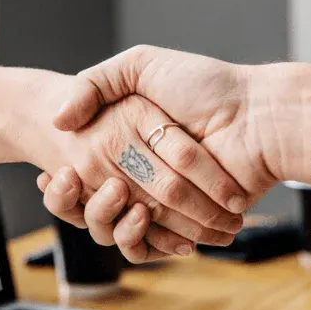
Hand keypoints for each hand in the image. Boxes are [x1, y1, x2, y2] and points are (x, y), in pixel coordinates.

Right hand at [0, 67, 246, 261]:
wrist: (257, 116)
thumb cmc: (205, 86)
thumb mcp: (141, 65)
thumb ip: (96, 82)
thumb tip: (58, 118)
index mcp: (128, 142)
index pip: (83, 170)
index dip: (62, 179)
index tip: (52, 172)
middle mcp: (142, 174)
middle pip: (93, 202)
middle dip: (75, 198)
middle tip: (67, 179)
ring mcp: (162, 203)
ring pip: (114, 228)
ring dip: (101, 217)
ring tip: (109, 192)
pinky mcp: (183, 226)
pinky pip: (149, 244)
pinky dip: (135, 238)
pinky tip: (133, 214)